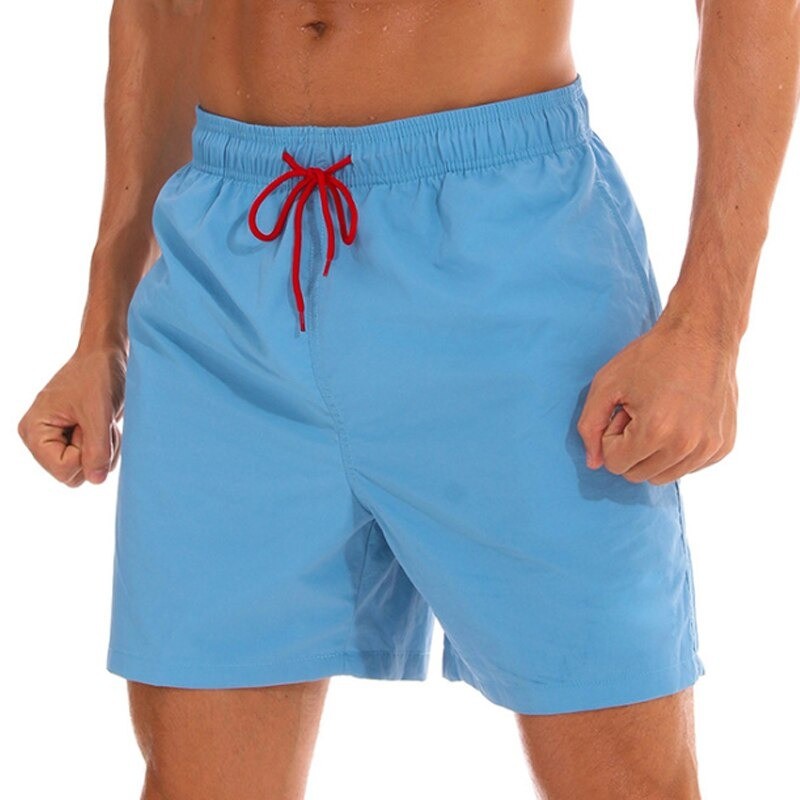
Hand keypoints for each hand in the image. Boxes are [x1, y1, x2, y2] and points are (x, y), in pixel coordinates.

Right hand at [18, 346, 126, 486]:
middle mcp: (40, 439)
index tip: (88, 423)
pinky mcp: (74, 438)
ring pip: (87, 470)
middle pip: (74, 475)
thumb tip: (95, 480)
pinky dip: (106, 444)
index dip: (86, 453)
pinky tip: (104, 424)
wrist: (106, 355)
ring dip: (104, 447)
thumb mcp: (99, 412)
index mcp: (34, 432)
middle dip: (95, 452)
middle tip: (97, 422)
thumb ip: (97, 448)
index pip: (64, 470)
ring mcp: (57, 440)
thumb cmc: (97, 375)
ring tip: (102, 420)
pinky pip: (94, 459)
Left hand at [577, 309, 737, 484]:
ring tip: (659, 416)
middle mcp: (687, 446)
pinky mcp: (723, 446)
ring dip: (653, 452)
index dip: (611, 437)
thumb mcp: (606, 384)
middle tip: (639, 413)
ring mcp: (710, 448)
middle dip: (631, 448)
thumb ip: (590, 427)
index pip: (615, 464)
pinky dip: (676, 451)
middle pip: (638, 475)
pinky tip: (679, 419)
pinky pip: (686, 467)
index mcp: (656, 432)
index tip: (624, 411)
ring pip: (662, 476)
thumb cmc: (650, 356)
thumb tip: (594, 464)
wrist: (702, 335)